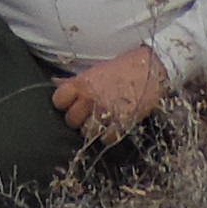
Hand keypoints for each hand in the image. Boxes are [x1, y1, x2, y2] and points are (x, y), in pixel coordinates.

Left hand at [52, 49, 167, 141]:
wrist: (151, 69)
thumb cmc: (122, 68)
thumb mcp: (96, 70)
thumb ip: (76, 81)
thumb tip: (55, 83)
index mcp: (82, 83)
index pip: (59, 100)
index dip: (64, 103)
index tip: (70, 103)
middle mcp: (91, 98)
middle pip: (71, 120)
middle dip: (78, 119)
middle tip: (87, 114)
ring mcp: (105, 112)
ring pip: (87, 132)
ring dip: (92, 129)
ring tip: (100, 122)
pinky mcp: (121, 123)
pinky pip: (106, 139)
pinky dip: (108, 136)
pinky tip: (112, 127)